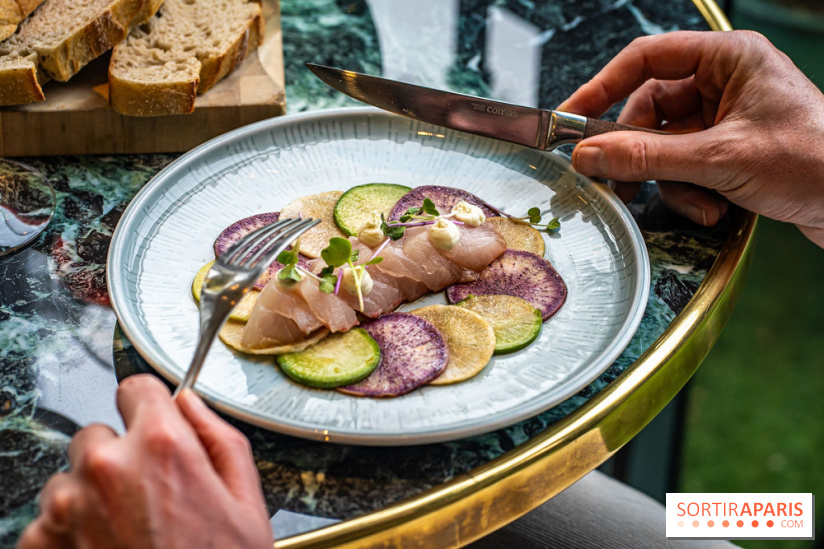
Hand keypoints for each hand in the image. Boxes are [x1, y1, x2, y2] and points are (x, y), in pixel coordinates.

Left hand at [18, 375, 272, 548]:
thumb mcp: (247, 501)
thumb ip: (218, 436)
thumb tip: (190, 403)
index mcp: (162, 446)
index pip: (136, 387)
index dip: (150, 407)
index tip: (153, 425)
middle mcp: (107, 466)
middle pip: (99, 433)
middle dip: (120, 456)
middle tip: (147, 498)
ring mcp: (66, 506)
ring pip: (70, 477)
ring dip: (90, 496)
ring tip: (126, 533)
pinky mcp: (39, 544)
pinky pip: (47, 520)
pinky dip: (69, 533)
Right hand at [559, 30, 823, 247]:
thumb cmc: (819, 160)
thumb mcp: (720, 158)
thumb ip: (647, 156)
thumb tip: (590, 154)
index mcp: (728, 59)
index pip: (645, 59)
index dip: (601, 87)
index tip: (569, 117)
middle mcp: (724, 84)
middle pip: (649, 112)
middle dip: (641, 154)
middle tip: (620, 181)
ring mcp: (726, 120)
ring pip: (663, 146)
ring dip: (670, 182)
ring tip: (697, 201)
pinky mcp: (729, 152)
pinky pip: (684, 167)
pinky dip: (689, 192)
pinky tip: (712, 208)